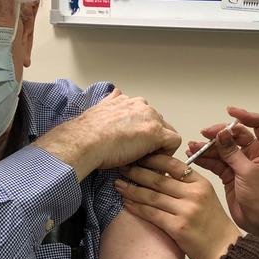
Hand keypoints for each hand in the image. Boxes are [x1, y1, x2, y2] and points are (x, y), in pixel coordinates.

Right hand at [36, 89, 180, 181]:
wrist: (85, 141)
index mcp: (127, 101)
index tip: (135, 145)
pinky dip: (167, 153)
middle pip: (158, 123)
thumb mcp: (99, 109)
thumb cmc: (87, 133)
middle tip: (141, 156)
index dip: (142, 132)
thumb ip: (111, 103)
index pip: (144, 115)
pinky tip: (153, 163)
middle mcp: (141, 106)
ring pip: (167, 132)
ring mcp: (151, 118)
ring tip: (147, 162)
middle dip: (152, 139)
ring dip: (159, 147)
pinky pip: (174, 142)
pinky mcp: (157, 133)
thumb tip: (114, 94)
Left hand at [114, 154, 240, 258]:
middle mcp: (194, 194)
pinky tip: (126, 203)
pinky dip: (136, 208)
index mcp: (201, 183)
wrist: (224, 250)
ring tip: (118, 185)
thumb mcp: (206, 198)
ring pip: (152, 196)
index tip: (138, 157)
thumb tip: (161, 174)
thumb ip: (186, 186)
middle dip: (137, 172)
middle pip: (159, 178)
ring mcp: (186, 211)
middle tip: (122, 167)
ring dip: (132, 189)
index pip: (174, 164)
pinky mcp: (178, 228)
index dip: (153, 159)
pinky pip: (151, 214)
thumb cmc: (213, 225)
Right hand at [189, 107, 258, 240]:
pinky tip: (193, 155)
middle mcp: (253, 154)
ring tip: (192, 146)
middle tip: (205, 134)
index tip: (230, 112)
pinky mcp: (229, 174)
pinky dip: (204, 158)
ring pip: (222, 148)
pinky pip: (215, 161)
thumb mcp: (248, 173)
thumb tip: (223, 133)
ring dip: (208, 146)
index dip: (246, 115)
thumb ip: (233, 153)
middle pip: (235, 135)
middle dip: (219, 133)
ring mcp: (239, 163)